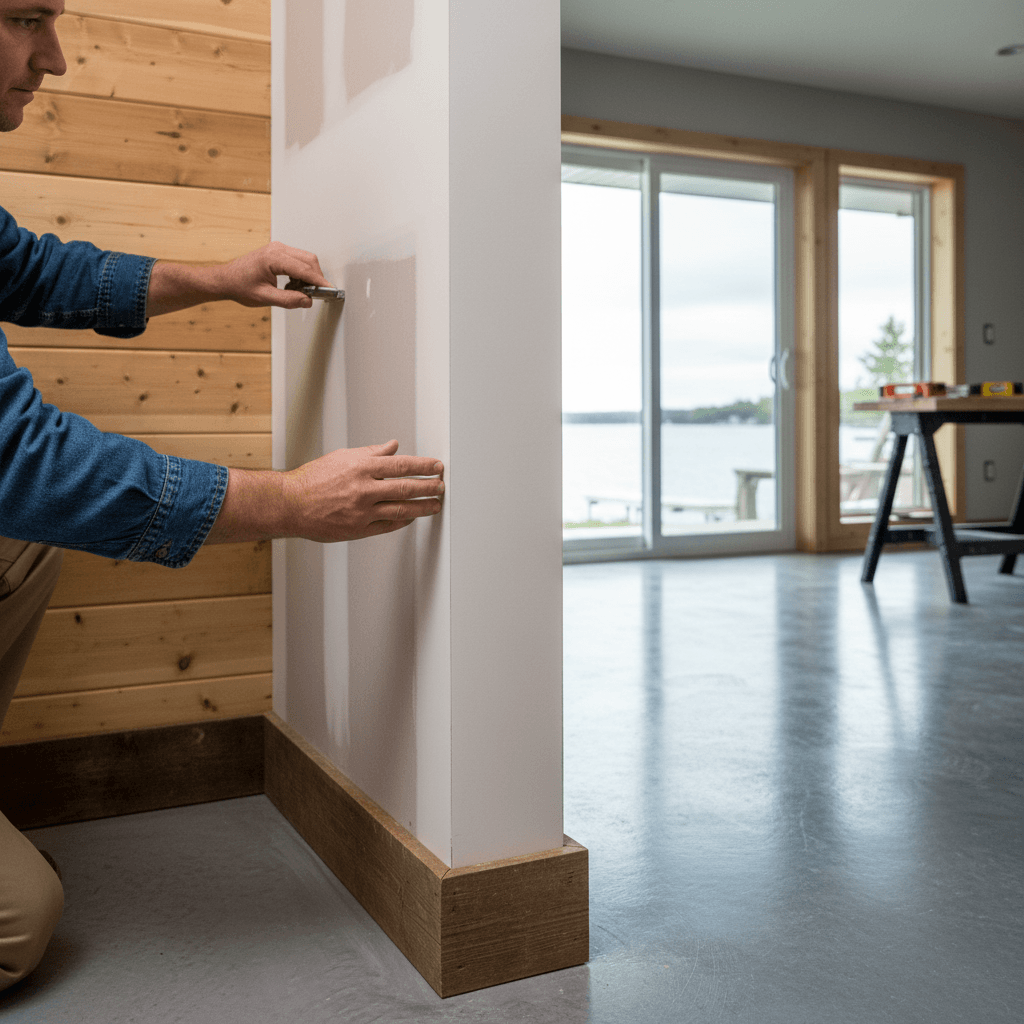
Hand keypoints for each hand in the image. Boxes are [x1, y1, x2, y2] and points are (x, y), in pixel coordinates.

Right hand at [205, 441, 444, 544]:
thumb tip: (393, 447)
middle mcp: (364, 489)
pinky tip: (412, 518)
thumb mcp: (343, 457)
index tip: (438, 467)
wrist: (290, 504)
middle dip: (429, 487)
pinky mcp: (358, 529)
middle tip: (441, 487)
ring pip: (401, 509)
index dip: (424, 466)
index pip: (402, 465)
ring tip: (435, 505)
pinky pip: (388, 525)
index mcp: (361, 468)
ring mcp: (362, 511)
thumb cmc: (312, 480)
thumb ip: (371, 453)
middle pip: (407, 488)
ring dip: (423, 507)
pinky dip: (403, 521)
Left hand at [215, 241, 332, 309]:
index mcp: (273, 257)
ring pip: (305, 259)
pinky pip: (298, 260)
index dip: (318, 281)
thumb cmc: (240, 286)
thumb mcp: (265, 298)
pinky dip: (302, 273)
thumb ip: (288, 300)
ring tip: (300, 291)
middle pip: (309, 260)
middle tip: (316, 294)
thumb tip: (307, 300)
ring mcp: (278, 248)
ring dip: (309, 276)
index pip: (303, 269)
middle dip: (316, 277)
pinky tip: (294, 285)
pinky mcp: (278, 252)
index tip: (329, 290)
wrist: (226, 280)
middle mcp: (277, 249)